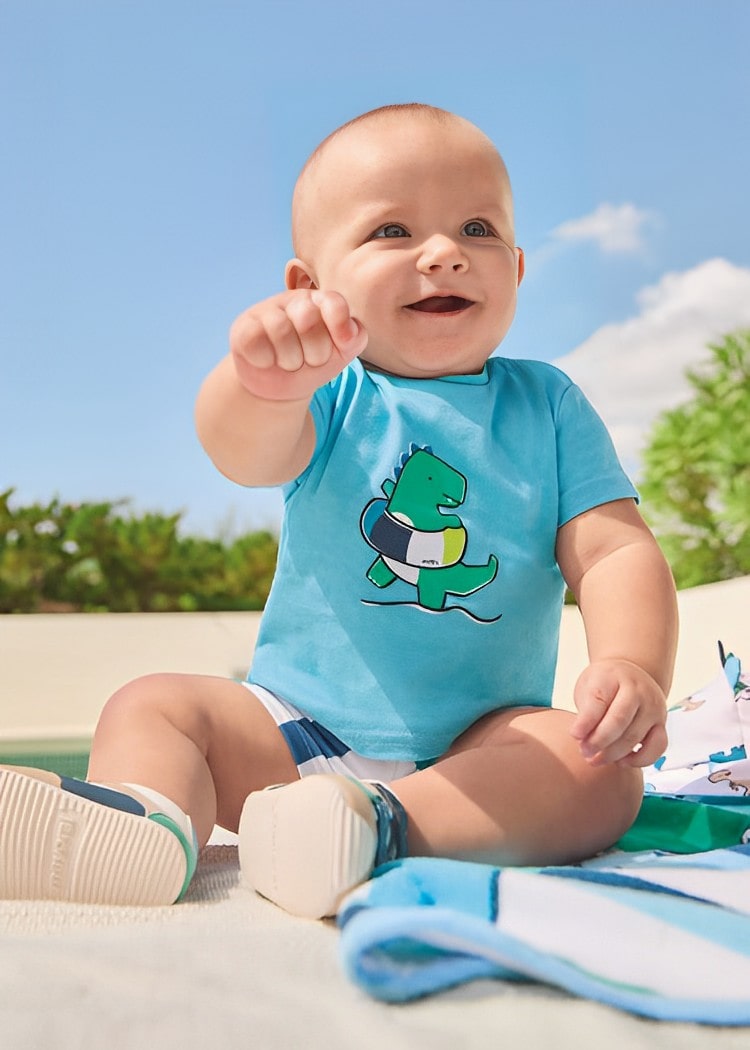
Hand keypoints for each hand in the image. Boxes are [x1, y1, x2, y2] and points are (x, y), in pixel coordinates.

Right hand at [229, 289, 367, 401]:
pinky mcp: (243, 326)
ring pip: (280, 330)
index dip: (338, 333)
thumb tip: (348, 331)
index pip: (335, 303)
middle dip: (314, 352)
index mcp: (321, 301)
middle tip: (309, 359)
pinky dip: (265, 360)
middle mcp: (294, 299)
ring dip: (290, 360)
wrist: (280, 385)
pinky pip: (256, 342)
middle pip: (308, 319)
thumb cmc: (313, 363)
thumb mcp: (341, 353)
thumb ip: (355, 337)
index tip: (335, 349)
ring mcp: (266, 310)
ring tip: (289, 362)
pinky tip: (267, 359)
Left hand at [570, 659, 666, 766]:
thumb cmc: (605, 684)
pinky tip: (621, 762)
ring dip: (613, 753)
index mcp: (613, 675)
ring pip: (635, 736)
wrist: (630, 676)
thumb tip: (581, 737)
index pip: (599, 700)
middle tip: (584, 752)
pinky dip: (640, 760)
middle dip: (598, 741)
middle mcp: (638, 690)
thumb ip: (586, 710)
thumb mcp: (588, 687)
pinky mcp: (661, 724)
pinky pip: (657, 747)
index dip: (586, 721)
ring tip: (595, 759)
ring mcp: (653, 707)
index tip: (574, 735)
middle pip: (618, 720)